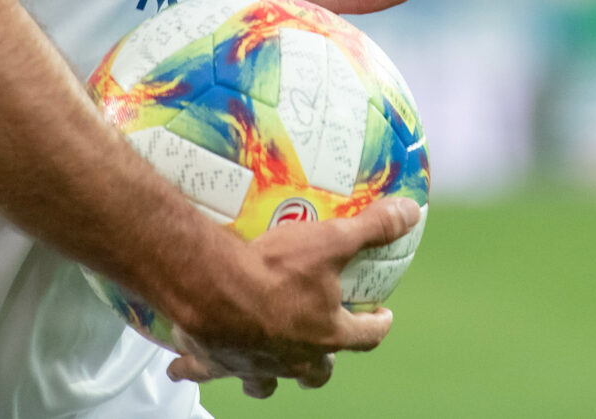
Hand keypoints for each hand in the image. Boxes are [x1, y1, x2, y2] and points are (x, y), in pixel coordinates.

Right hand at [163, 196, 421, 398]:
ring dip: (270, 376)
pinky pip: (202, 372)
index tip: (382, 318)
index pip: (365, 337)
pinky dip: (194, 368)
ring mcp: (254, 365)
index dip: (377, 326)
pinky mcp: (215, 363)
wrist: (213, 286)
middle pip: (317, 373)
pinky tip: (183, 366)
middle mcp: (293, 359)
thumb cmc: (276, 268)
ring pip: (267, 383)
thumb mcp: (332, 240)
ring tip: (269, 363)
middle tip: (324, 346)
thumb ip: (372, 227)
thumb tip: (412, 212)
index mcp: (326, 334)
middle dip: (323, 363)